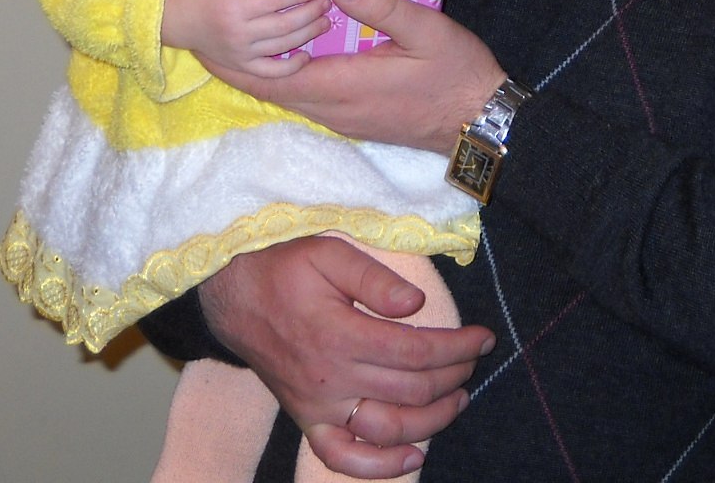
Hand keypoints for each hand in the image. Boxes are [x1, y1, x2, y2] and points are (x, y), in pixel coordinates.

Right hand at [160, 0, 328, 81]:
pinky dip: (290, 68)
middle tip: (326, 3)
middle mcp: (238, 33)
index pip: (272, 1)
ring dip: (307, 35)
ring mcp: (240, 53)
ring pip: (281, 47)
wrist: (177, 23)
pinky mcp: (241, 66)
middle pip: (283, 26)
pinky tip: (306, 57)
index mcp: (232, 8)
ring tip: (324, 22)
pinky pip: (270, 72)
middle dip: (309, 14)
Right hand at [200, 237, 493, 476]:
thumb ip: (373, 278)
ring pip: (387, 430)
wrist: (230, 295)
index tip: (484, 337)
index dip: (458, 347)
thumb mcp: (327, 252)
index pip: (416, 351)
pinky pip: (342, 457)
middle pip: (411, 390)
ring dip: (433, 420)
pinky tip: (413, 457)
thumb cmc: (282, 268)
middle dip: (454, 375)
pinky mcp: (306, 419)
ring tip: (459, 399)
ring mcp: (318, 406)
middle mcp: (331, 379)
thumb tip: (415, 304)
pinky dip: (380, 467)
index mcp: (339, 335)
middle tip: (474, 358)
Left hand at [231, 0, 504, 153]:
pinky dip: (289, 73)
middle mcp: (334, 108)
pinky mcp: (356, 116)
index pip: (271, 78)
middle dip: (239, 64)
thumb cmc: (456, 74)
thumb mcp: (425, 30)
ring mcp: (344, 116)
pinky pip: (309, 95)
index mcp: (342, 86)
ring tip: (244, 34)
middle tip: (211, 33)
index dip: (235, 61)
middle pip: (270, 89)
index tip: (206, 40)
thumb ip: (379, 5)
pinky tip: (294, 48)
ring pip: (289, 94)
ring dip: (263, 68)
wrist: (481, 122)